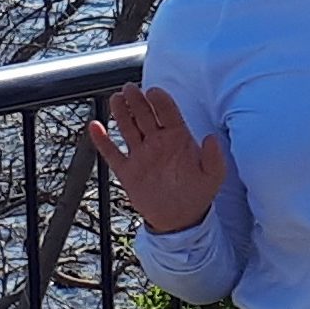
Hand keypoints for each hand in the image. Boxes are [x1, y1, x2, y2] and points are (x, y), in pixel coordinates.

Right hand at [87, 85, 227, 234]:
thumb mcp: (212, 177)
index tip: (154, 92)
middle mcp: (157, 142)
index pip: (168, 113)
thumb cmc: (197, 194)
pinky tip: (95, 126)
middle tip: (130, 88)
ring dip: (121, 113)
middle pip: (145, 115)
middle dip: (138, 101)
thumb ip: (213, 158)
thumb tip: (211, 138)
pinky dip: (102, 140)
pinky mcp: (127, 170)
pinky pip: (112, 153)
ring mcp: (141, 155)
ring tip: (116, 98)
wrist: (180, 220)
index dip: (160, 101)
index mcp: (178, 139)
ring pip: (128, 128)